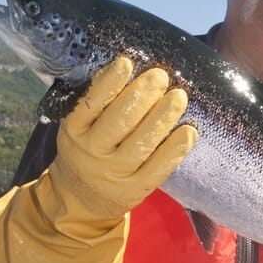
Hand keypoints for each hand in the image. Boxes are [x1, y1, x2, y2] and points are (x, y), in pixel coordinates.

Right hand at [49, 56, 197, 222]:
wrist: (80, 200)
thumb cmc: (87, 148)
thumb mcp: (80, 126)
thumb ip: (99, 102)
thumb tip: (131, 67)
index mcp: (74, 130)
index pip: (89, 104)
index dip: (108, 83)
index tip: (126, 63)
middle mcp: (91, 152)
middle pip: (119, 121)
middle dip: (143, 95)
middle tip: (161, 76)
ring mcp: (113, 173)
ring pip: (141, 144)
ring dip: (163, 117)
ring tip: (179, 97)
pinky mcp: (135, 190)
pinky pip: (157, 169)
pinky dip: (174, 149)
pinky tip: (188, 131)